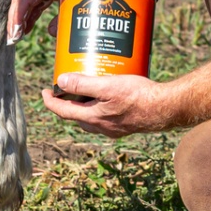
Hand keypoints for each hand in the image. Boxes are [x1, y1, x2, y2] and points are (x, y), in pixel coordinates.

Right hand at [7, 0, 67, 43]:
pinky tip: (26, 27)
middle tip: (13, 39)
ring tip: (17, 37)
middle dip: (15, 20)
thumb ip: (67, 15)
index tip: (16, 34)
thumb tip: (50, 32)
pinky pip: (35, 0)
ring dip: (21, 18)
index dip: (17, 17)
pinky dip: (30, 13)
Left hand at [41, 72, 176, 137]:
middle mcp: (101, 126)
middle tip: (66, 86)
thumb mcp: (108, 86)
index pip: (63, 111)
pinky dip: (100, 105)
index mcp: (93, 118)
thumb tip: (60, 81)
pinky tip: (109, 93)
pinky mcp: (125, 124)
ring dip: (85, 104)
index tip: (44, 91)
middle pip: (76, 115)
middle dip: (68, 102)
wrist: (165, 109)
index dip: (50, 101)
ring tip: (87, 87)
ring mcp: (114, 128)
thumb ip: (83, 84)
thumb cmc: (138, 96)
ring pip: (91, 116)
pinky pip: (105, 115)